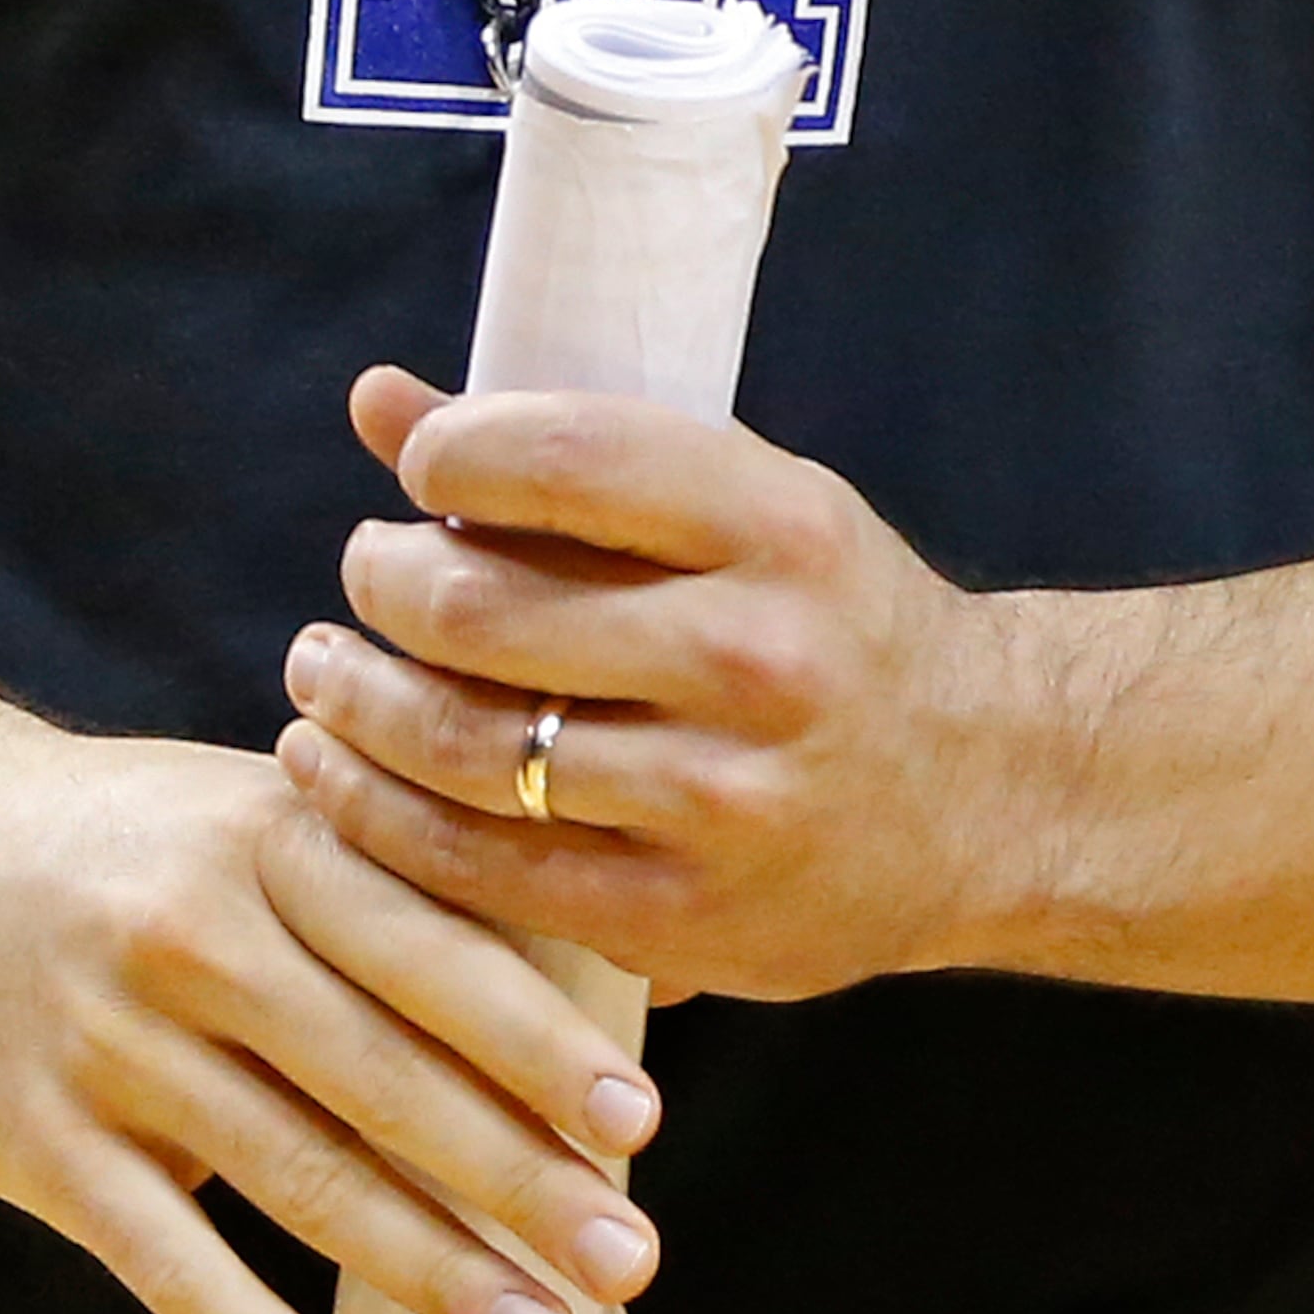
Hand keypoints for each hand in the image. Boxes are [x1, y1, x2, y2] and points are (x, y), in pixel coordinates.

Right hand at [0, 696, 662, 1313]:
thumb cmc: (143, 841)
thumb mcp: (265, 812)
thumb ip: (414, 881)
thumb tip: (630, 969)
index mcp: (271, 839)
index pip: (428, 949)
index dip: (536, 1042)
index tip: (639, 1126)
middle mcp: (193, 934)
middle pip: (380, 1075)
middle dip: (514, 1177)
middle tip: (629, 1260)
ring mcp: (110, 1045)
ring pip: (294, 1176)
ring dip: (426, 1270)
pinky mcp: (41, 1146)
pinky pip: (167, 1262)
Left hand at [276, 370, 1065, 1004]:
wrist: (988, 791)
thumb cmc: (831, 621)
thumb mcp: (739, 507)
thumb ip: (559, 458)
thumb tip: (375, 398)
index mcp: (775, 525)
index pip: (560, 456)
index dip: (448, 456)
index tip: (418, 471)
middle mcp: (755, 657)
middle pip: (483, 615)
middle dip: (382, 585)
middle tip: (361, 576)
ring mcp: (720, 798)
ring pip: (464, 750)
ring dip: (355, 707)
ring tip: (325, 673)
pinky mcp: (683, 914)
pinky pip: (485, 869)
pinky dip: (381, 820)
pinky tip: (340, 775)